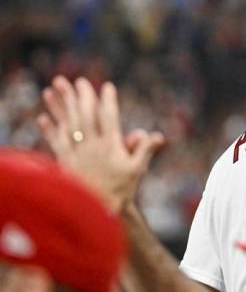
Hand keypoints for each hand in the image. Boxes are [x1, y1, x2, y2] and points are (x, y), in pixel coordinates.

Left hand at [37, 76, 164, 212]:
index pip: (109, 117)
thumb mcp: (138, 169)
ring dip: (60, 104)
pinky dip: (49, 128)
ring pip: (67, 123)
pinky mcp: (64, 161)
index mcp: (111, 146)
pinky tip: (43, 116)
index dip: (108, 101)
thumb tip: (157, 135)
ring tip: (54, 88)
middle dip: (81, 96)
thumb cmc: (120, 190)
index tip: (107, 86)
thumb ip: (146, 149)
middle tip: (79, 80)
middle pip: (84, 115)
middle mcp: (91, 146)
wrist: (97, 211)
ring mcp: (76, 152)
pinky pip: (55, 141)